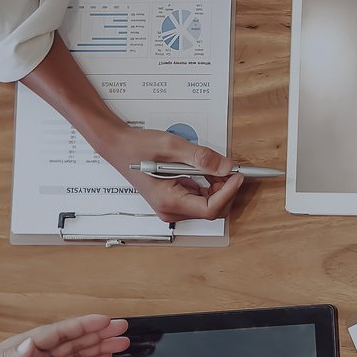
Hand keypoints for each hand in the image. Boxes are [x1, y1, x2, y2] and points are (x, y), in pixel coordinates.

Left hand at [0, 315, 130, 356]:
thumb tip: (31, 344)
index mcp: (24, 346)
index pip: (58, 332)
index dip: (82, 326)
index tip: (104, 320)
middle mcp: (35, 352)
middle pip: (72, 339)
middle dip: (98, 333)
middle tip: (122, 327)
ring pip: (75, 352)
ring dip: (98, 346)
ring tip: (121, 342)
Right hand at [106, 126, 246, 222]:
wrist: (119, 147)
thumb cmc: (138, 147)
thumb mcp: (172, 146)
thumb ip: (201, 158)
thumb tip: (225, 166)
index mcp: (169, 201)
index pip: (210, 209)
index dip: (228, 193)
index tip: (237, 175)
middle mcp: (170, 210)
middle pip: (212, 210)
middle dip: (225, 190)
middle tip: (229, 168)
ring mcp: (172, 207)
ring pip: (208, 205)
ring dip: (218, 187)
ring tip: (215, 166)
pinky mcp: (174, 201)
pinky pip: (200, 198)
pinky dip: (209, 185)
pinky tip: (205, 170)